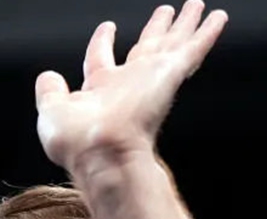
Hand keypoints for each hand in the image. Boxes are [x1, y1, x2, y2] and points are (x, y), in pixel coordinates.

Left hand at [34, 1, 227, 176]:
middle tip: (167, 12)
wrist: (102, 154)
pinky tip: (218, 17)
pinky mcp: (168, 76)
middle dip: (156, 29)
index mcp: (100, 90)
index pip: (101, 58)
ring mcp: (151, 79)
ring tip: (197, 5)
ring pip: (173, 43)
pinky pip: (191, 49)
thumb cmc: (77, 143)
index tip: (108, 26)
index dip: (103, 40)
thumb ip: (49, 91)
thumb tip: (48, 76)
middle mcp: (128, 83)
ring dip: (186, 24)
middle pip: (146, 47)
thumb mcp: (51, 110)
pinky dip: (206, 34)